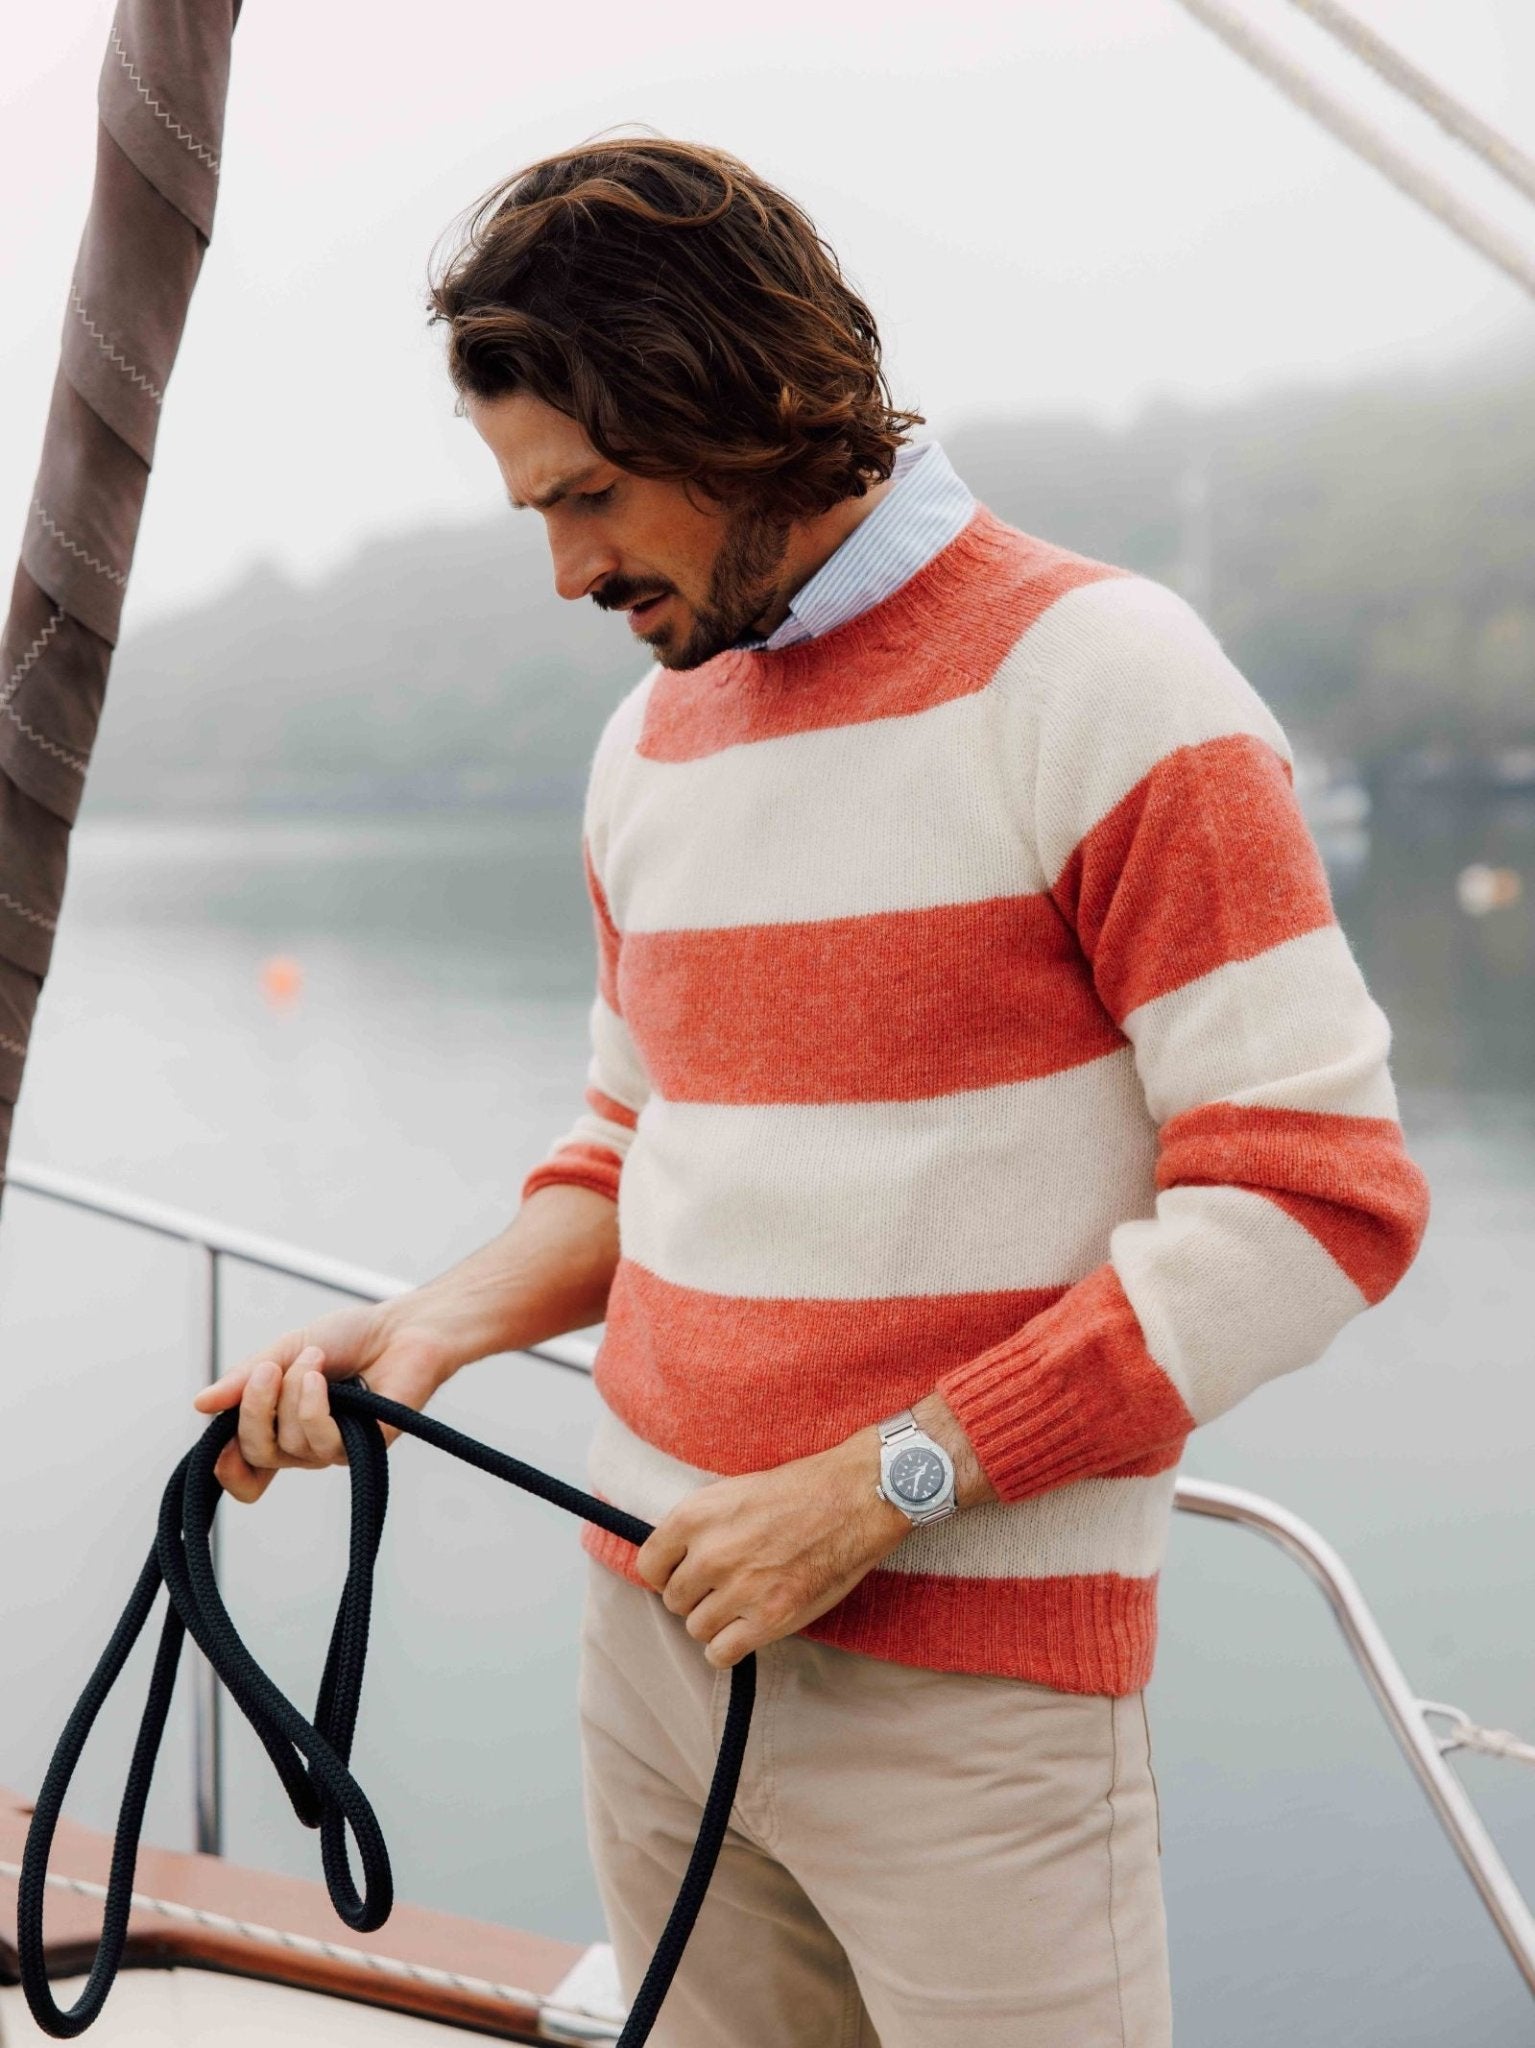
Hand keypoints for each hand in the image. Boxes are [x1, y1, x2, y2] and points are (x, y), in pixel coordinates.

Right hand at [190, 1298, 456, 1505]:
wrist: (402, 1326)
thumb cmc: (349, 1338)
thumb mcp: (285, 1349)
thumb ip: (245, 1378)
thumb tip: (201, 1404)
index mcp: (280, 1425)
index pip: (245, 1469)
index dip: (225, 1468)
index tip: (218, 1443)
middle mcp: (303, 1445)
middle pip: (256, 1454)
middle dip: (253, 1409)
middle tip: (268, 1369)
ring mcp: (333, 1448)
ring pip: (289, 1445)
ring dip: (293, 1393)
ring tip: (313, 1357)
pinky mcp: (363, 1448)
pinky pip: (322, 1442)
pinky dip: (313, 1406)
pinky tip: (321, 1378)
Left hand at [635, 1429, 912, 1669]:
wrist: (853, 1499)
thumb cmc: (798, 1491)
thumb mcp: (732, 1492)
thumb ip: (697, 1528)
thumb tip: (673, 1564)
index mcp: (695, 1516)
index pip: (649, 1565)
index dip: (666, 1572)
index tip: (686, 1573)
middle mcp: (711, 1554)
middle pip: (674, 1600)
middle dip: (697, 1595)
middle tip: (725, 1584)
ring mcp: (739, 1589)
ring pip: (696, 1628)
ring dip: (715, 1621)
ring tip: (741, 1603)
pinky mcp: (769, 1620)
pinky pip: (720, 1653)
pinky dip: (729, 1647)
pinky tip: (744, 1629)